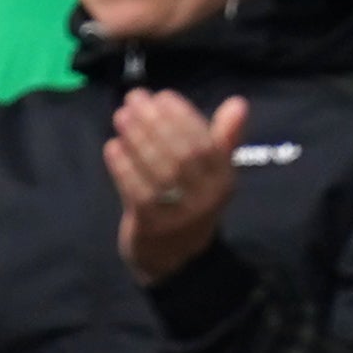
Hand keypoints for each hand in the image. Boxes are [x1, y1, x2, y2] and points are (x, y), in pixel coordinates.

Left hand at [106, 87, 251, 280]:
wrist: (174, 255)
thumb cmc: (190, 199)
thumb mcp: (210, 172)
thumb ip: (222, 137)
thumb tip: (239, 103)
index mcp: (224, 180)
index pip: (205, 143)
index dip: (183, 116)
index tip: (162, 96)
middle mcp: (206, 197)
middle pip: (181, 154)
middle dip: (155, 121)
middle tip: (133, 99)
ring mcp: (179, 213)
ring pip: (158, 169)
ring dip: (136, 137)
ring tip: (121, 116)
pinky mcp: (152, 224)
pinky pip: (136, 190)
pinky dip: (122, 165)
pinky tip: (112, 146)